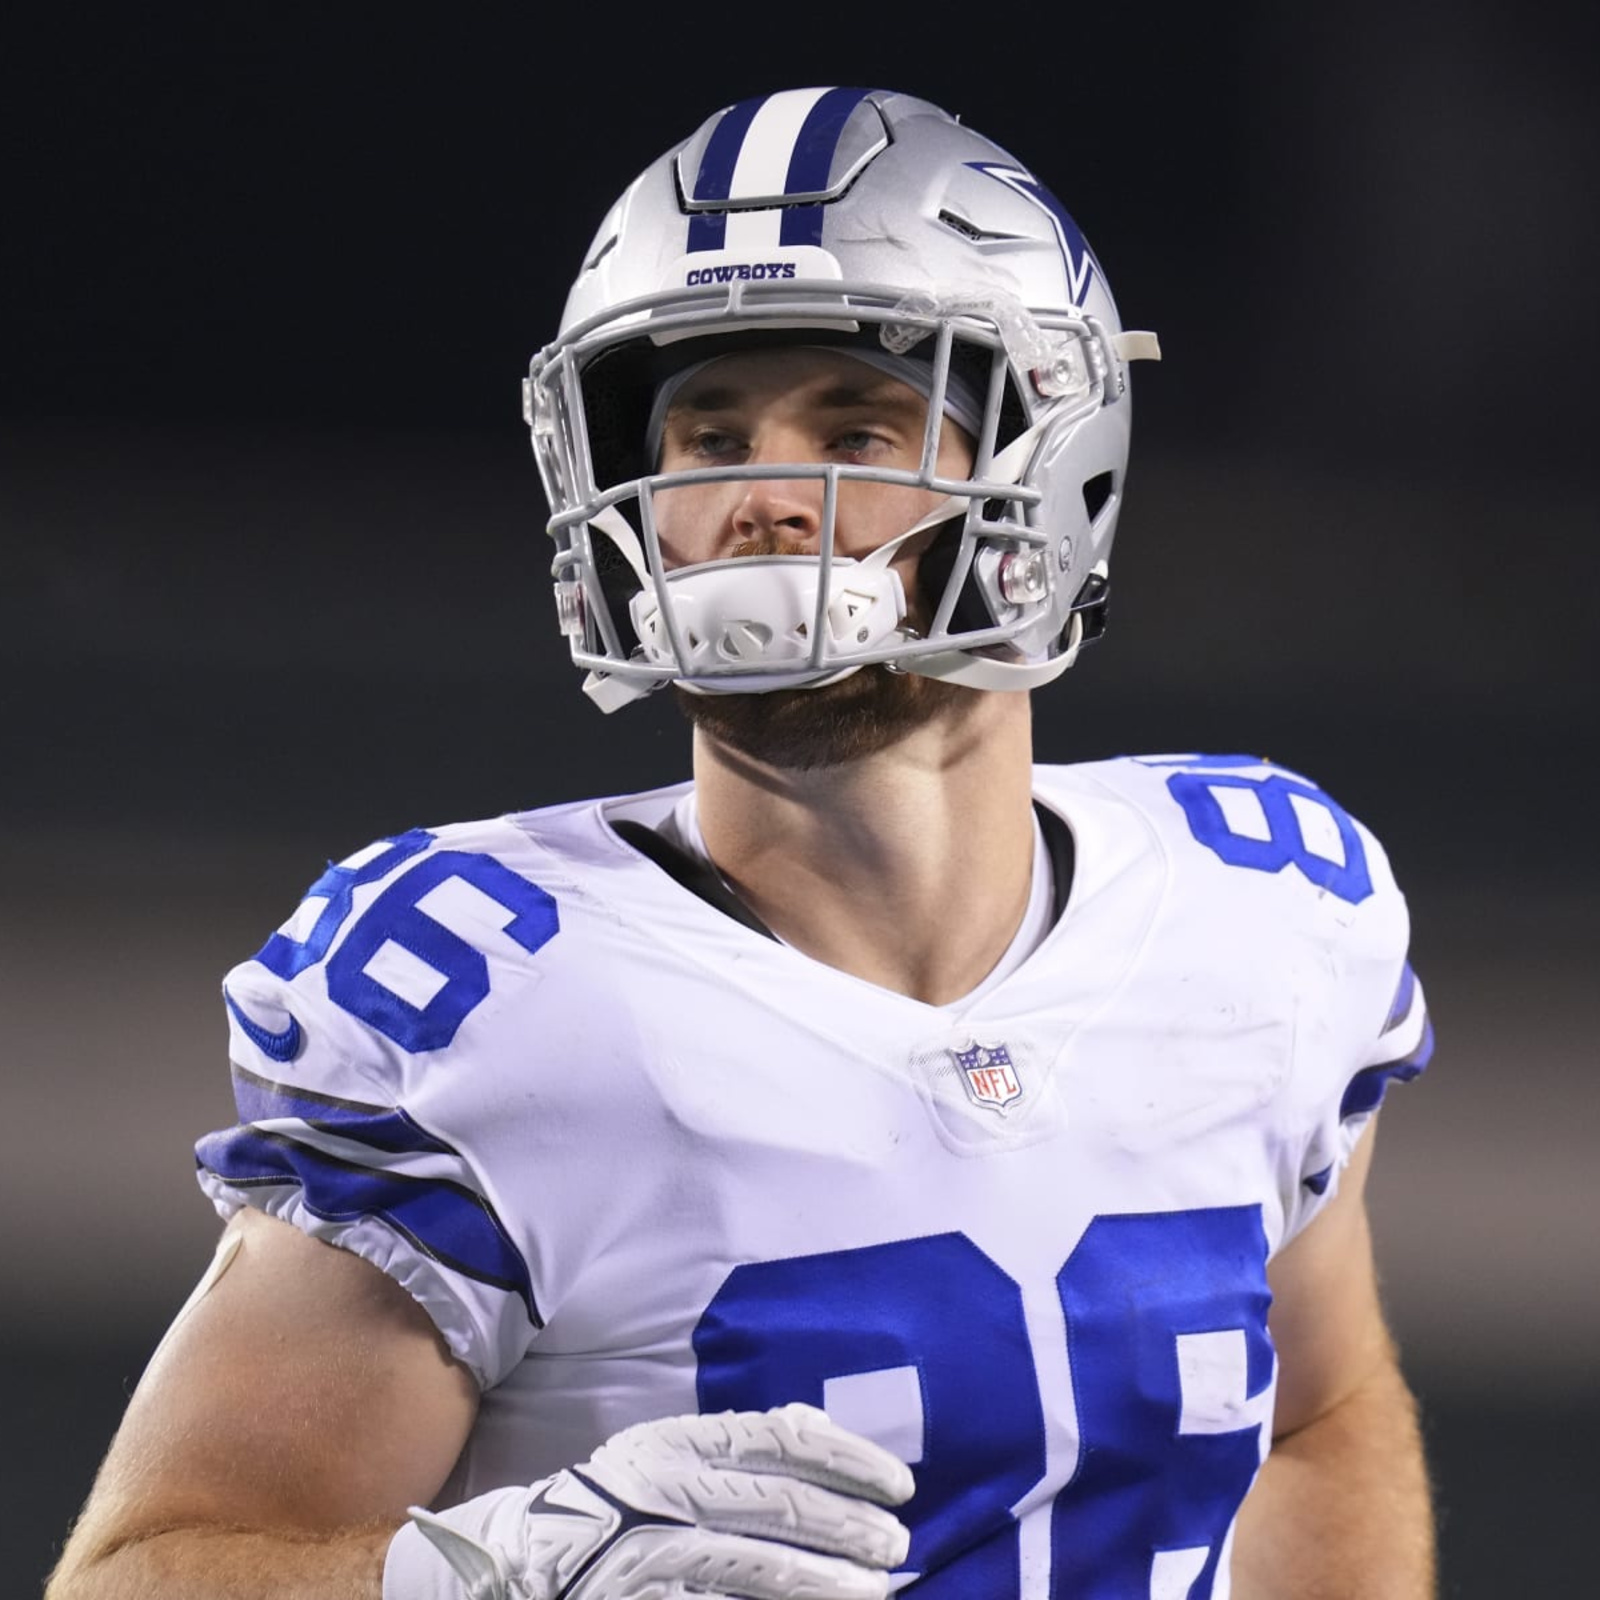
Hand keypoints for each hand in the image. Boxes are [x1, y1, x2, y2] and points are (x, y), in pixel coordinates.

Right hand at [383, 1402, 914, 1599]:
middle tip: (899, 1547)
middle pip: (779, 1504)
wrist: (511, 1560)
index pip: (781, 1438)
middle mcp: (667, 1486)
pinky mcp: (641, 1598)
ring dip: (827, 1581)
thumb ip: (736, 1442)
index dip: (846, 1459)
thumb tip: (817, 1426)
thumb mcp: (666, 1453)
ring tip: (875, 1592)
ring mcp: (651, 1549)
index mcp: (678, 1440)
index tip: (898, 1483)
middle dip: (850, 1527)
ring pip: (759, 1566)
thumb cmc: (609, 1501)